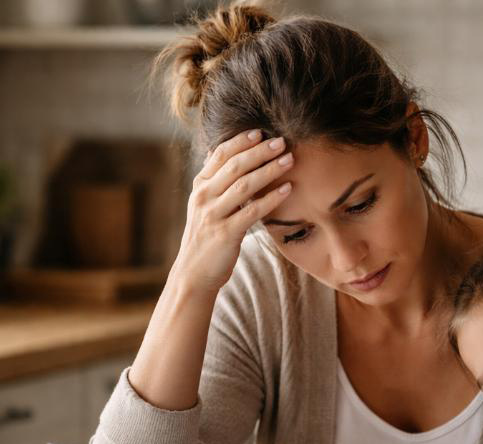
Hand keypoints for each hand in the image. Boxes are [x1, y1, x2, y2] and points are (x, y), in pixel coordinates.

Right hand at [173, 129, 293, 293]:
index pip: (220, 155)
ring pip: (244, 186)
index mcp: (199, 187)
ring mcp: (213, 215)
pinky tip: (288, 189)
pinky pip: (253, 211)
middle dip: (259, 152)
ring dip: (269, 170)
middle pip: (234, 166)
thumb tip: (215, 151)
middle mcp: (204, 197)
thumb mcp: (202, 205)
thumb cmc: (205, 237)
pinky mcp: (226, 234)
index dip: (240, 141)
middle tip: (281, 141)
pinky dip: (272, 198)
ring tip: (289, 160)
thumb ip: (211, 180)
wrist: (193, 273)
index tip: (260, 132)